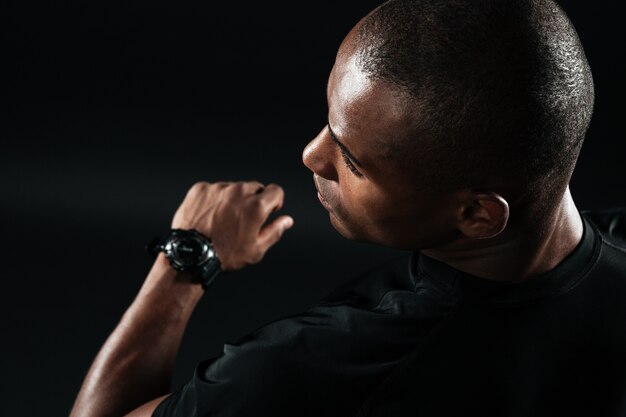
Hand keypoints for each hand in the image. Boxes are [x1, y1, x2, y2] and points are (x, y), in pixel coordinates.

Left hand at [171, 181, 293, 270]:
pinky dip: (214, 199)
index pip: (276, 190)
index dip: (275, 201)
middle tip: (243, 219)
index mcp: (256, 207)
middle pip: (255, 187)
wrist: (190, 255)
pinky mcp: (201, 189)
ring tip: (223, 220)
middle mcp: (238, 192)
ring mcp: (218, 189)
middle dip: (253, 200)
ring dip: (233, 199)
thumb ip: (275, 231)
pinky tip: (209, 216)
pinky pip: (214, 189)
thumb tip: (287, 220)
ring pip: (234, 187)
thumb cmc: (224, 256)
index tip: (268, 211)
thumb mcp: (256, 250)